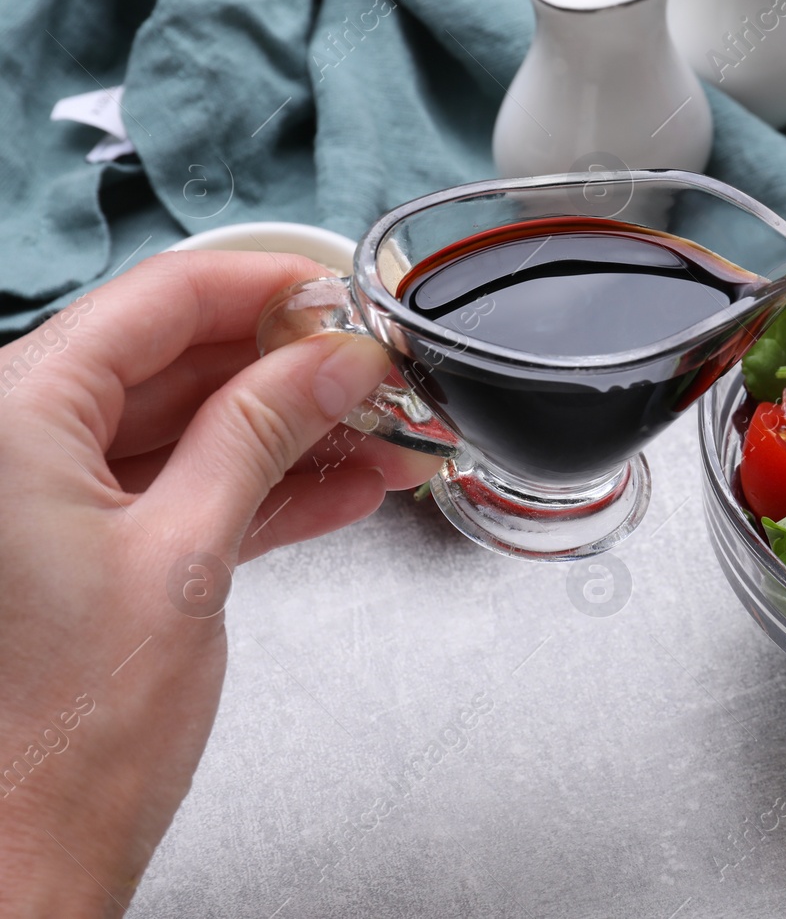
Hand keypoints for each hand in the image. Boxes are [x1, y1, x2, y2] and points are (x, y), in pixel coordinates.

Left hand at [0, 251, 439, 914]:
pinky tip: (346, 486)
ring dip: (294, 430)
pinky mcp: (90, 547)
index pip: (157, 300)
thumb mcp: (186, 559)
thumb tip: (330, 360)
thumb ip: (259, 436)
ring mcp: (50, 497)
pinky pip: (188, 484)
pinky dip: (266, 484)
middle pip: (177, 357)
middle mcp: (16, 444)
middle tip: (382, 377)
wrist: (26, 859)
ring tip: (388, 438)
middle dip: (292, 366)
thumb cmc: (60, 739)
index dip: (267, 286)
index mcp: (11, 420)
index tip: (347, 295)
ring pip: (191, 423)